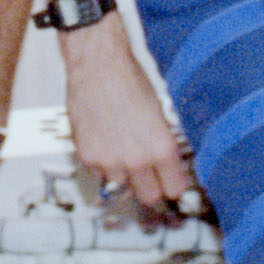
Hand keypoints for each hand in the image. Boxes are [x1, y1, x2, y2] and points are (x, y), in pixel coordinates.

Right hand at [61, 21, 196, 214]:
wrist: (97, 65)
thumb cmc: (128, 81)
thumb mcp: (160, 114)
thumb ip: (162, 146)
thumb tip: (167, 166)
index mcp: (161, 149)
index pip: (175, 190)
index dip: (174, 184)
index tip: (172, 181)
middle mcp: (136, 159)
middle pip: (149, 197)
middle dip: (151, 186)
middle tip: (150, 173)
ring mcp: (109, 161)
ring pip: (122, 186)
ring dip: (124, 174)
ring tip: (123, 149)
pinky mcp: (87, 157)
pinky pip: (99, 174)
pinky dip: (103, 164)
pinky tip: (107, 142)